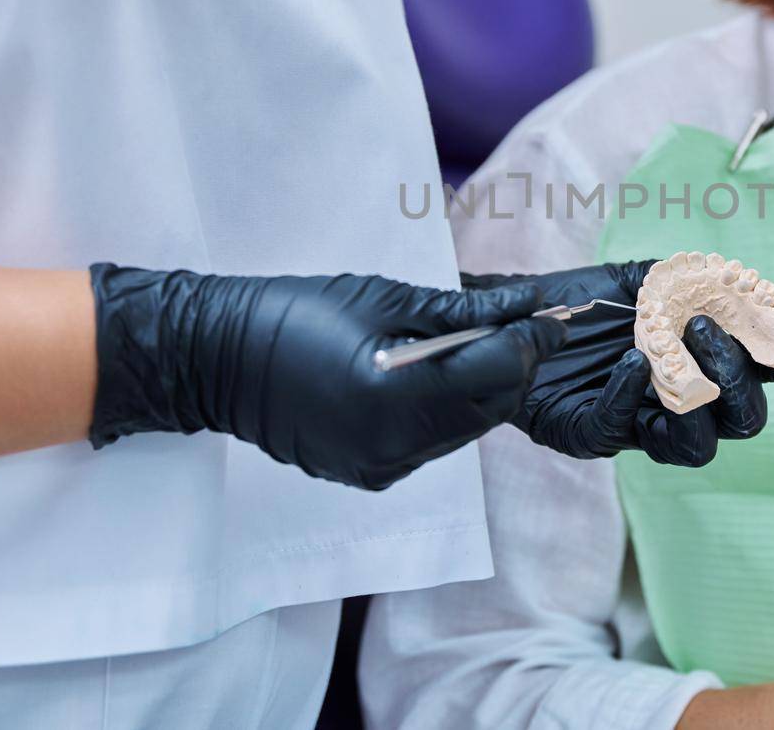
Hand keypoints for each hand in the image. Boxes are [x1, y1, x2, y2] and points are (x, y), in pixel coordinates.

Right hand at [88, 265, 566, 489]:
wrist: (219, 358)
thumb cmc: (300, 311)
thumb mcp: (387, 298)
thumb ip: (465, 311)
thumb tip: (528, 303)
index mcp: (399, 395)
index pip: (499, 372)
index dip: (535, 340)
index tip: (553, 312)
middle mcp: (396, 445)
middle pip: (492, 406)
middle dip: (517, 364)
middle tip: (527, 322)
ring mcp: (384, 466)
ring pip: (469, 428)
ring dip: (485, 388)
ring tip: (483, 344)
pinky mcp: (373, 474)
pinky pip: (436, 443)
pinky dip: (450, 409)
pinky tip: (438, 376)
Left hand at [461, 261, 773, 466]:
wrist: (507, 313)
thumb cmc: (579, 300)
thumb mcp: (642, 281)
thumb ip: (696, 286)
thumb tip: (749, 293)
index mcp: (700, 362)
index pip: (762, 374)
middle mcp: (679, 402)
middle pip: (742, 422)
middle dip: (739, 379)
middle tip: (710, 328)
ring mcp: (637, 425)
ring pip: (696, 446)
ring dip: (697, 393)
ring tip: (675, 343)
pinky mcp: (589, 434)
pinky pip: (622, 429)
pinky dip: (633, 397)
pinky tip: (631, 365)